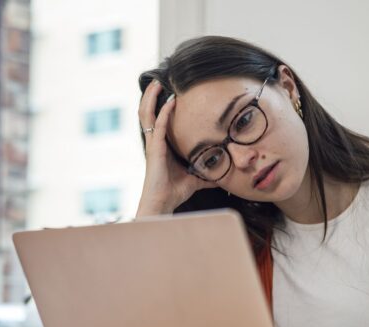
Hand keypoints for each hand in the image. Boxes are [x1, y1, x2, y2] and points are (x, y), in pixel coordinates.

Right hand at [136, 80, 215, 216]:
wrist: (162, 204)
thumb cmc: (174, 192)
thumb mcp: (195, 179)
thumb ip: (206, 175)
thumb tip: (222, 176)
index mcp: (161, 146)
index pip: (157, 120)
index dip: (159, 105)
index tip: (168, 91)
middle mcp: (154, 142)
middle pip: (147, 113)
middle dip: (151, 96)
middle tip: (158, 80)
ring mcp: (153, 144)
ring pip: (146, 115)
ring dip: (151, 98)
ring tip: (157, 83)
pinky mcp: (154, 149)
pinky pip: (159, 126)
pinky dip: (164, 112)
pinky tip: (171, 102)